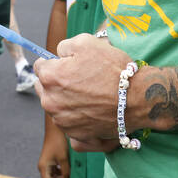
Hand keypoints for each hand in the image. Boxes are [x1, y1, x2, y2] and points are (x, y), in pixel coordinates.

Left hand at [34, 32, 133, 150]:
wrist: (137, 99)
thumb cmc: (112, 69)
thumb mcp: (85, 42)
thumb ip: (63, 46)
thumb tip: (57, 55)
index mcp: (49, 77)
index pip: (40, 66)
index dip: (55, 62)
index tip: (68, 64)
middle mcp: (50, 101)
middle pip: (44, 87)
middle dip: (56, 82)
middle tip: (79, 79)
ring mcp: (62, 121)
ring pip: (55, 106)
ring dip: (65, 100)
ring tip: (88, 95)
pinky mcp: (75, 134)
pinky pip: (68, 122)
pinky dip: (76, 116)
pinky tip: (91, 109)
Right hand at [39, 123, 70, 177]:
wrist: (55, 130)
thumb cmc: (58, 143)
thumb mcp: (64, 159)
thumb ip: (65, 172)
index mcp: (43, 167)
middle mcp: (43, 167)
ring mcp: (47, 164)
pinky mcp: (51, 161)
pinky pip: (55, 172)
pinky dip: (62, 174)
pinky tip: (68, 172)